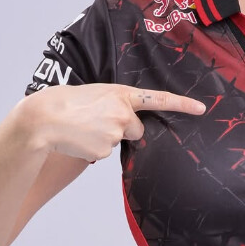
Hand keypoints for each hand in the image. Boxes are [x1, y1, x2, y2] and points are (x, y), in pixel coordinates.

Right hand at [17, 83, 205, 161]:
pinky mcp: (105, 149)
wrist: (43, 119)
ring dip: (104, 137)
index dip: (182, 104)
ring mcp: (115, 132)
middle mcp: (123, 113)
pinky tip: (79, 139)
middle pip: (137, 129)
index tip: (201, 109)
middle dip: (124, 129)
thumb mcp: (94, 93)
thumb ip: (113, 102)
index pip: (159, 98)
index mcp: (121, 93)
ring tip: (82, 127)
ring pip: (118, 141)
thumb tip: (121, 120)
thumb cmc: (63, 102)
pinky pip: (104, 152)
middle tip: (98, 122)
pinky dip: (94, 148)